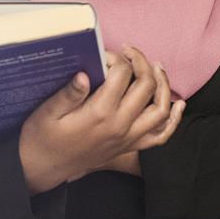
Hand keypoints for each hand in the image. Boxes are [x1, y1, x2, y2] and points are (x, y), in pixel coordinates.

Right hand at [19, 46, 182, 192]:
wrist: (44, 167)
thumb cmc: (42, 137)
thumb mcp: (47, 112)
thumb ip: (68, 93)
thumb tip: (84, 73)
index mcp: (99, 113)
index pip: (121, 75)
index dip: (116, 58)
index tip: (104, 54)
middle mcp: (120, 126)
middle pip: (146, 87)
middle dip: (141, 63)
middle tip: (129, 51)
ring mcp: (128, 138)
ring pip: (160, 109)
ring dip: (162, 85)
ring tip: (155, 67)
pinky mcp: (129, 147)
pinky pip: (160, 136)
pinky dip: (173, 120)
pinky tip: (177, 104)